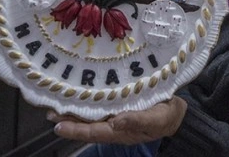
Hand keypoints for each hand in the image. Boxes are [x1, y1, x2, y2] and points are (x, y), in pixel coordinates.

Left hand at [47, 96, 186, 144]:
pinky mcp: (120, 105)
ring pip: (90, 115)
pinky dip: (87, 101)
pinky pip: (99, 105)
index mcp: (121, 131)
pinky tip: (79, 96)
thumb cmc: (167, 116)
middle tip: (49, 113)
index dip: (75, 130)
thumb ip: (137, 120)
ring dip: (74, 111)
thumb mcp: (156, 120)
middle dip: (68, 120)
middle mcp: (115, 124)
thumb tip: (116, 121)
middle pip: (87, 124)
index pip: (94, 132)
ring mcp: (116, 115)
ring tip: (56, 106)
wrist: (179, 113)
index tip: (58, 126)